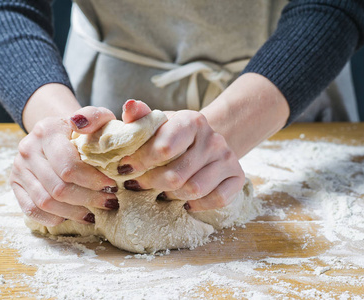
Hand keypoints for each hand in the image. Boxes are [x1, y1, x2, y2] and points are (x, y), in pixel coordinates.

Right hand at [10, 106, 120, 225]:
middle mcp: (28, 149)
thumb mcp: (95, 116)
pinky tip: (73, 216)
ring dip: (74, 212)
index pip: (69, 166)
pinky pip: (31, 209)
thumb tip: (80, 124)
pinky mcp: (15, 184)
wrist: (56, 132)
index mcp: (47, 131)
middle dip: (88, 199)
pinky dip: (54, 218)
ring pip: (45, 202)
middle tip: (109, 202)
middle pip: (58, 188)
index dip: (93, 181)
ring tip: (94, 214)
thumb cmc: (82, 129)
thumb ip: (95, 116)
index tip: (112, 186)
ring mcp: (18, 168)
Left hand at [118, 100, 245, 210]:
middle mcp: (214, 139)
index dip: (140, 162)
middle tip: (140, 183)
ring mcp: (228, 158)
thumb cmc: (174, 135)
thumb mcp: (157, 124)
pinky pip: (217, 199)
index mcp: (193, 121)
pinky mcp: (237, 177)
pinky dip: (198, 204)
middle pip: (176, 175)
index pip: (164, 148)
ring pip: (194, 189)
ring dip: (172, 195)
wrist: (206, 141)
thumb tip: (130, 106)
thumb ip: (141, 118)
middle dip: (151, 182)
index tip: (126, 168)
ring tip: (161, 191)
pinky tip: (185, 201)